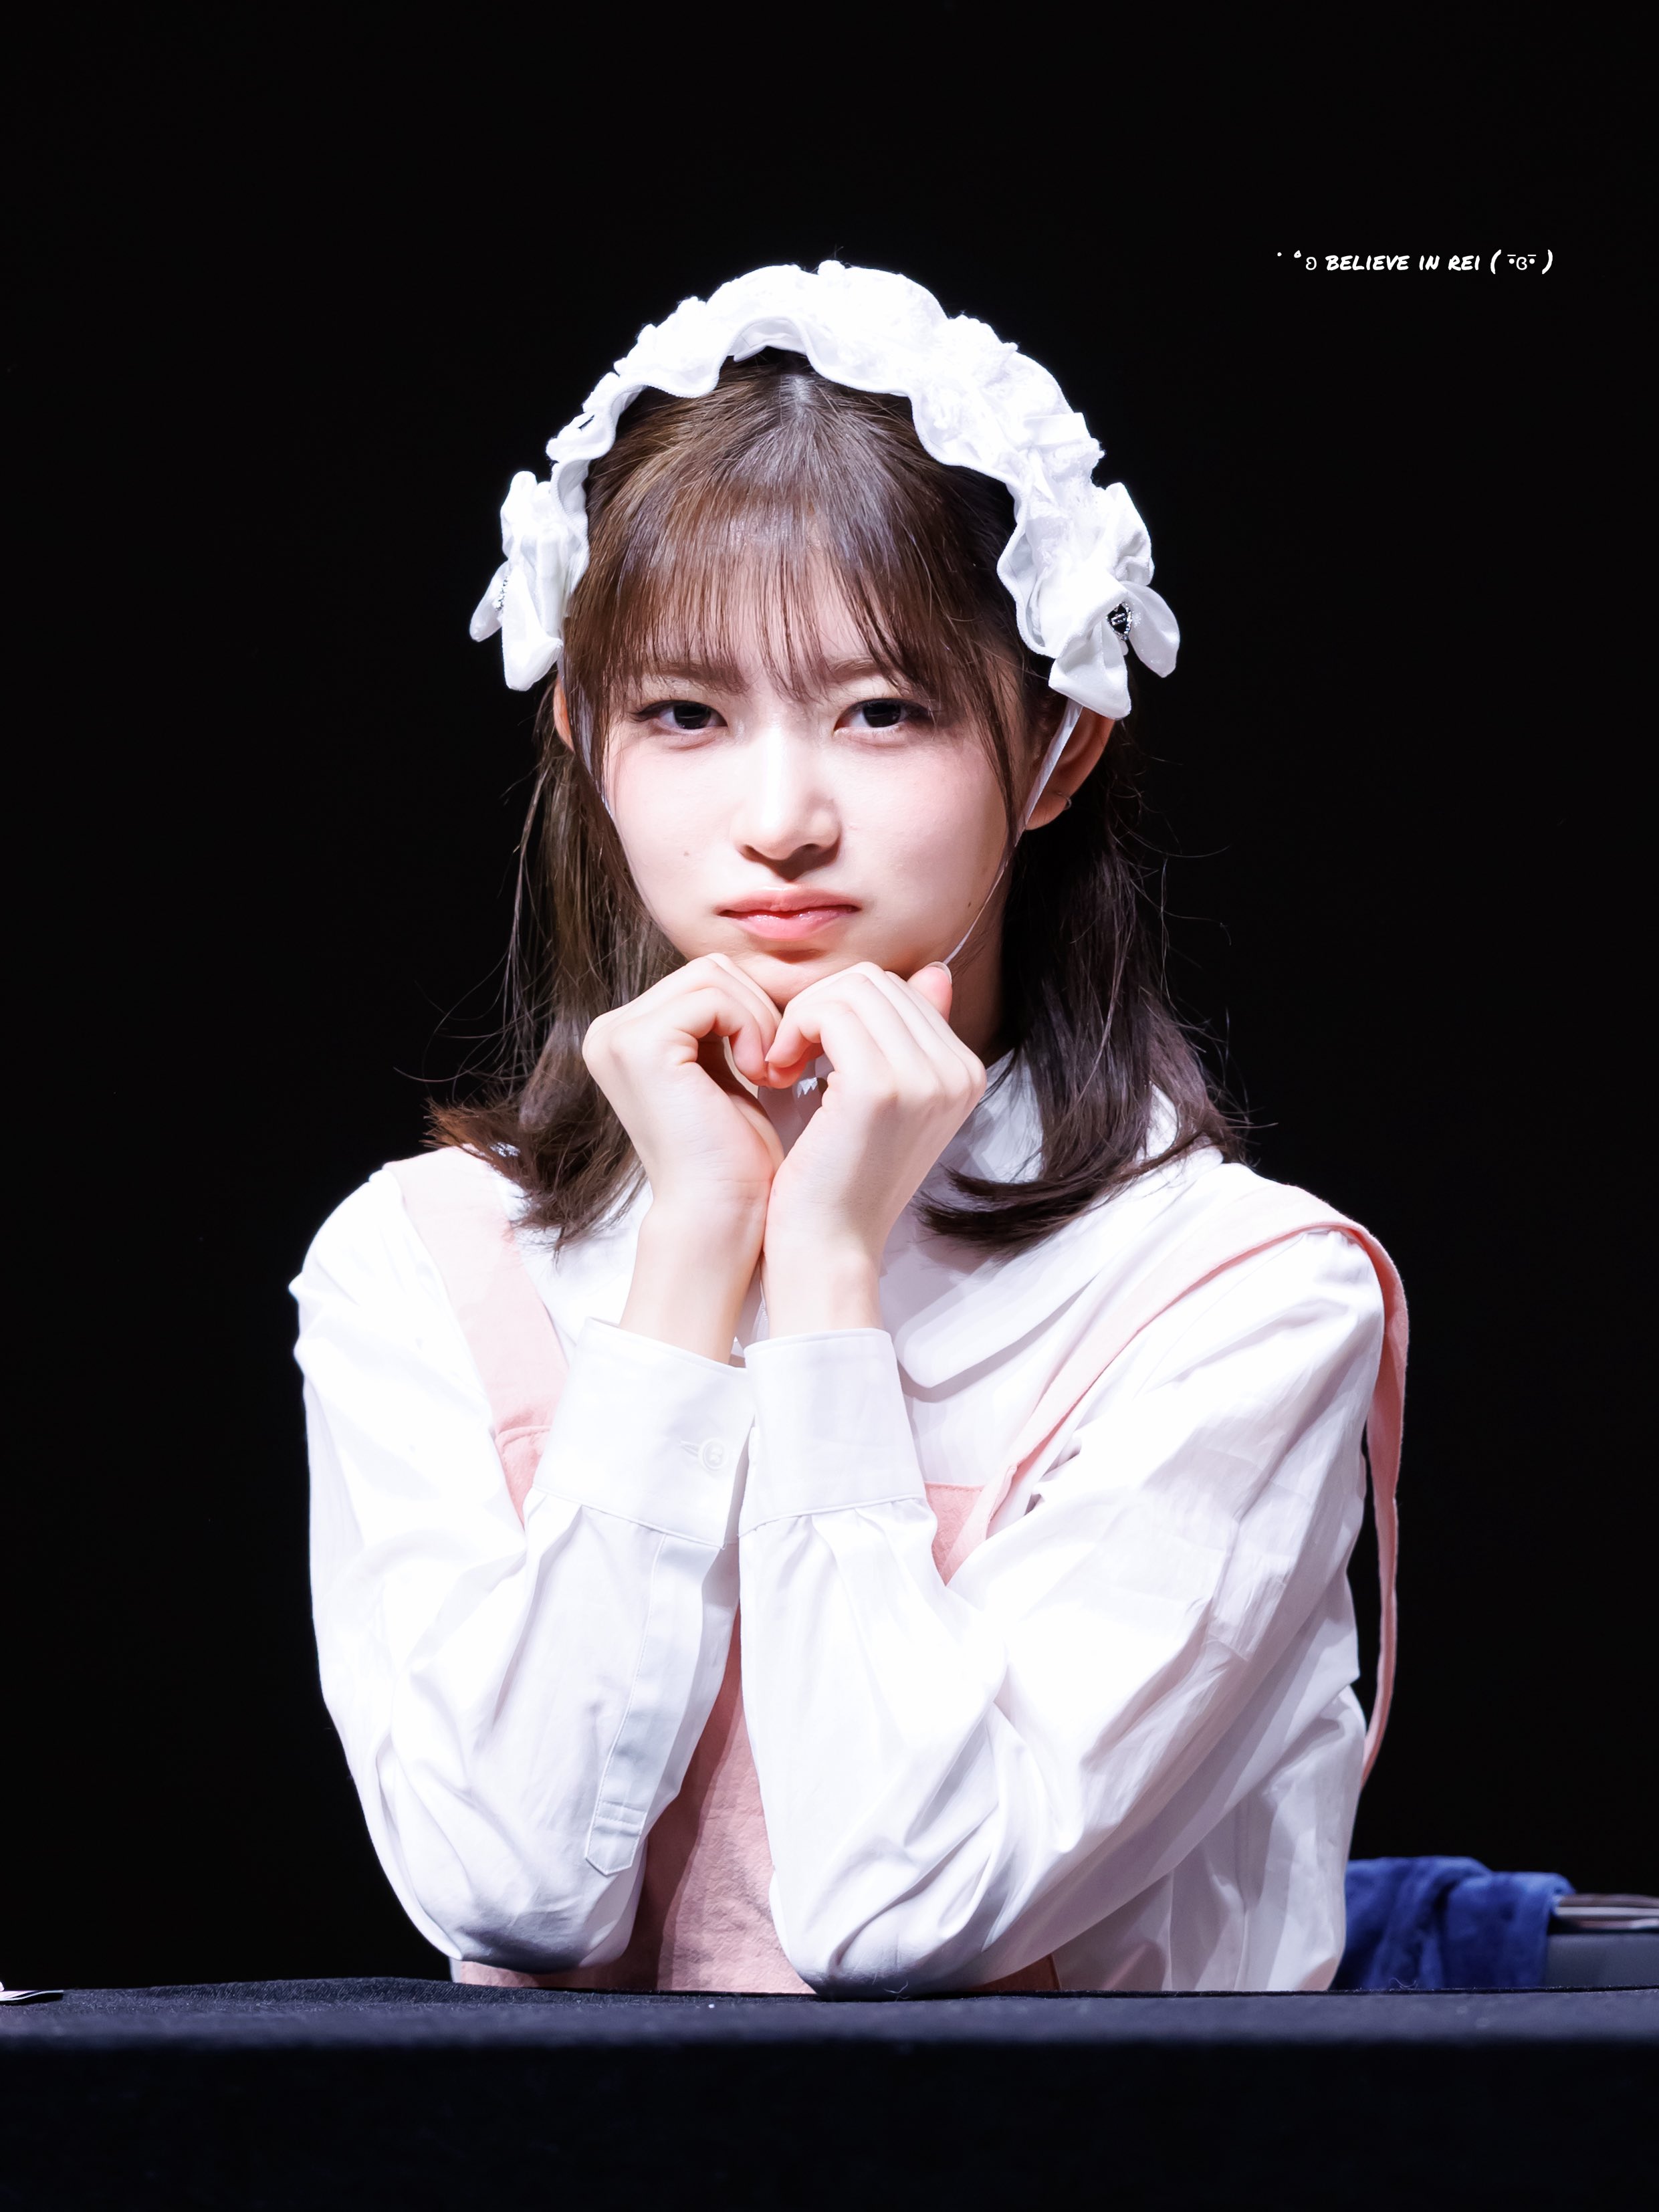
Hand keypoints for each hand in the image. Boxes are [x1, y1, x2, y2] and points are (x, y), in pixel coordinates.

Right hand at [583, 955, 784, 1358]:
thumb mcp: (752, 1071)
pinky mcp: (639, 1044)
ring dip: (761, 1021)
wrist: (724, 1218)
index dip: (763, 1010)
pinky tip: (761, 1075)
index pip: (713, 978)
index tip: (789, 1058)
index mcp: (633, 1035)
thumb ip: (761, 1018)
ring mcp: (618, 1036)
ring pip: (716, 974)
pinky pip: (713, 996)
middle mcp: (613, 1030)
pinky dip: (751, 1028)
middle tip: (783, 1067)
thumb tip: (888, 971)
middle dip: (763, 1012)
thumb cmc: (743, 1159)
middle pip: (713, 969)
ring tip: (771, 1075)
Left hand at [760, 963, 985, 1335]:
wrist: (826, 1245)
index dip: (840, 1011)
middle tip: (788, 1059)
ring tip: (782, 1066)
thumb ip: (905, 1035)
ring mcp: (924, 1078)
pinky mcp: (880, 1087)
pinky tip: (778, 1071)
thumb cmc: (840, 1176)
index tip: (809, 1055)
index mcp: (965, 1072)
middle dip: (819, 1008)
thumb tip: (934, 972)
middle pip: (875, 982)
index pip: (899, 990)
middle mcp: (957, 1072)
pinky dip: (792, 1031)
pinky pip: (828, 1012)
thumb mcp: (882, 1099)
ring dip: (801, 1019)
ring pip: (850, 990)